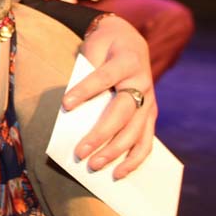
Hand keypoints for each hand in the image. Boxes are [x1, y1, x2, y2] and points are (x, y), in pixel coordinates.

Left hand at [63, 13, 155, 178]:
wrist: (129, 42)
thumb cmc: (104, 47)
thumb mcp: (93, 48)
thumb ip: (84, 72)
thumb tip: (71, 106)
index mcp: (126, 62)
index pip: (103, 78)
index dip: (85, 91)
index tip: (65, 104)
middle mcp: (143, 83)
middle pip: (122, 112)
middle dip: (100, 135)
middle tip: (79, 152)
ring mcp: (150, 101)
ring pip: (136, 132)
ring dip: (116, 152)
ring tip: (94, 166)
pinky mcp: (150, 115)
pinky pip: (146, 141)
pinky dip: (134, 159)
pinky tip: (119, 173)